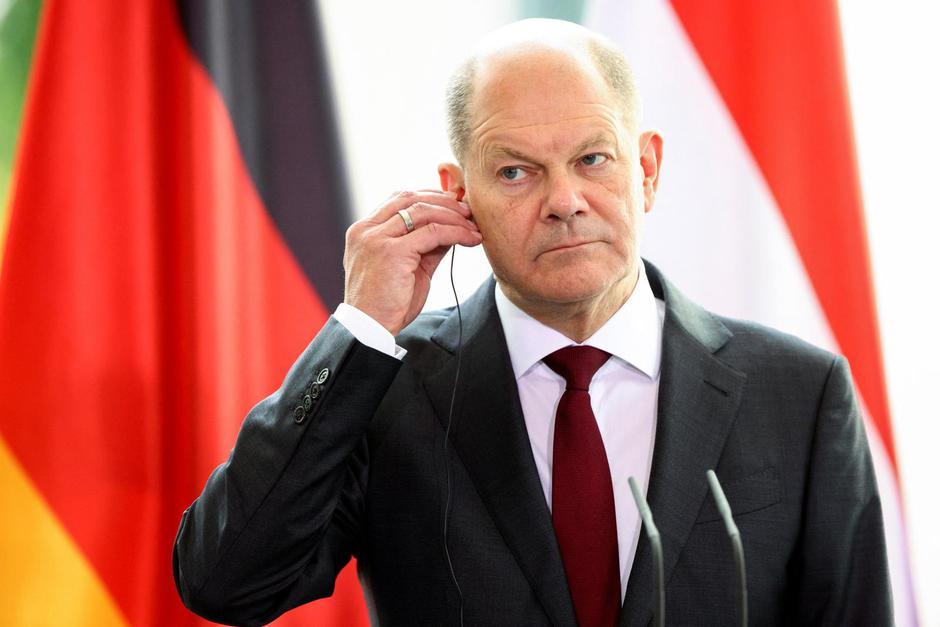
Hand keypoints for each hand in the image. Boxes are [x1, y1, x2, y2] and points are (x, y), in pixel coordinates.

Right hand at [343, 190, 482, 335]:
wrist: (370, 330)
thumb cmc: (386, 304)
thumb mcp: (406, 267)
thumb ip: (423, 245)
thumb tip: (451, 226)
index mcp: (363, 231)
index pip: (399, 199)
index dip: (429, 197)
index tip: (453, 204)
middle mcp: (366, 230)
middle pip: (410, 198)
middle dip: (443, 201)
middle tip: (468, 211)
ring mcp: (377, 239)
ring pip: (423, 212)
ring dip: (453, 216)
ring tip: (473, 226)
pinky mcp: (392, 252)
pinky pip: (433, 233)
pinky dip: (456, 232)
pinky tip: (471, 239)